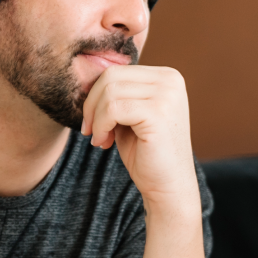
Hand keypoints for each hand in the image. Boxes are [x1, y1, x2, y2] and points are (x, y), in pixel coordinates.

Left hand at [80, 65, 197, 215]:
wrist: (169, 186)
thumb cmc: (147, 153)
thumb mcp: (130, 115)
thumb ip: (117, 94)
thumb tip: (86, 77)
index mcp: (167, 77)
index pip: (117, 71)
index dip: (96, 96)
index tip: (94, 123)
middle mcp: (171, 80)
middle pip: (111, 76)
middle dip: (91, 104)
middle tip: (90, 130)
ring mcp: (167, 95)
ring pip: (109, 92)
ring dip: (96, 118)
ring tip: (100, 138)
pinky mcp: (158, 113)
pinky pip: (113, 109)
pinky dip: (101, 126)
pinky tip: (104, 142)